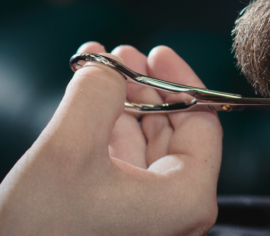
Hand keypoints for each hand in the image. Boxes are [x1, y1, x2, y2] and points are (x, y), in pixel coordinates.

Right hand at [0, 43, 222, 235]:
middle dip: (144, 88)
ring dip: (121, 105)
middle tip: (117, 56)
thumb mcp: (66, 150)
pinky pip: (124, 168)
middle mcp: (177, 211)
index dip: (178, 80)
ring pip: (145, 146)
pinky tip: (82, 104)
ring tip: (94, 69)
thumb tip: (107, 67)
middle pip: (174, 131)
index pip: (202, 122)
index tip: (156, 52)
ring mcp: (149, 220)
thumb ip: (95, 94)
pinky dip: (106, 133)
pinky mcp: (122, 224)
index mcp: (186, 197)